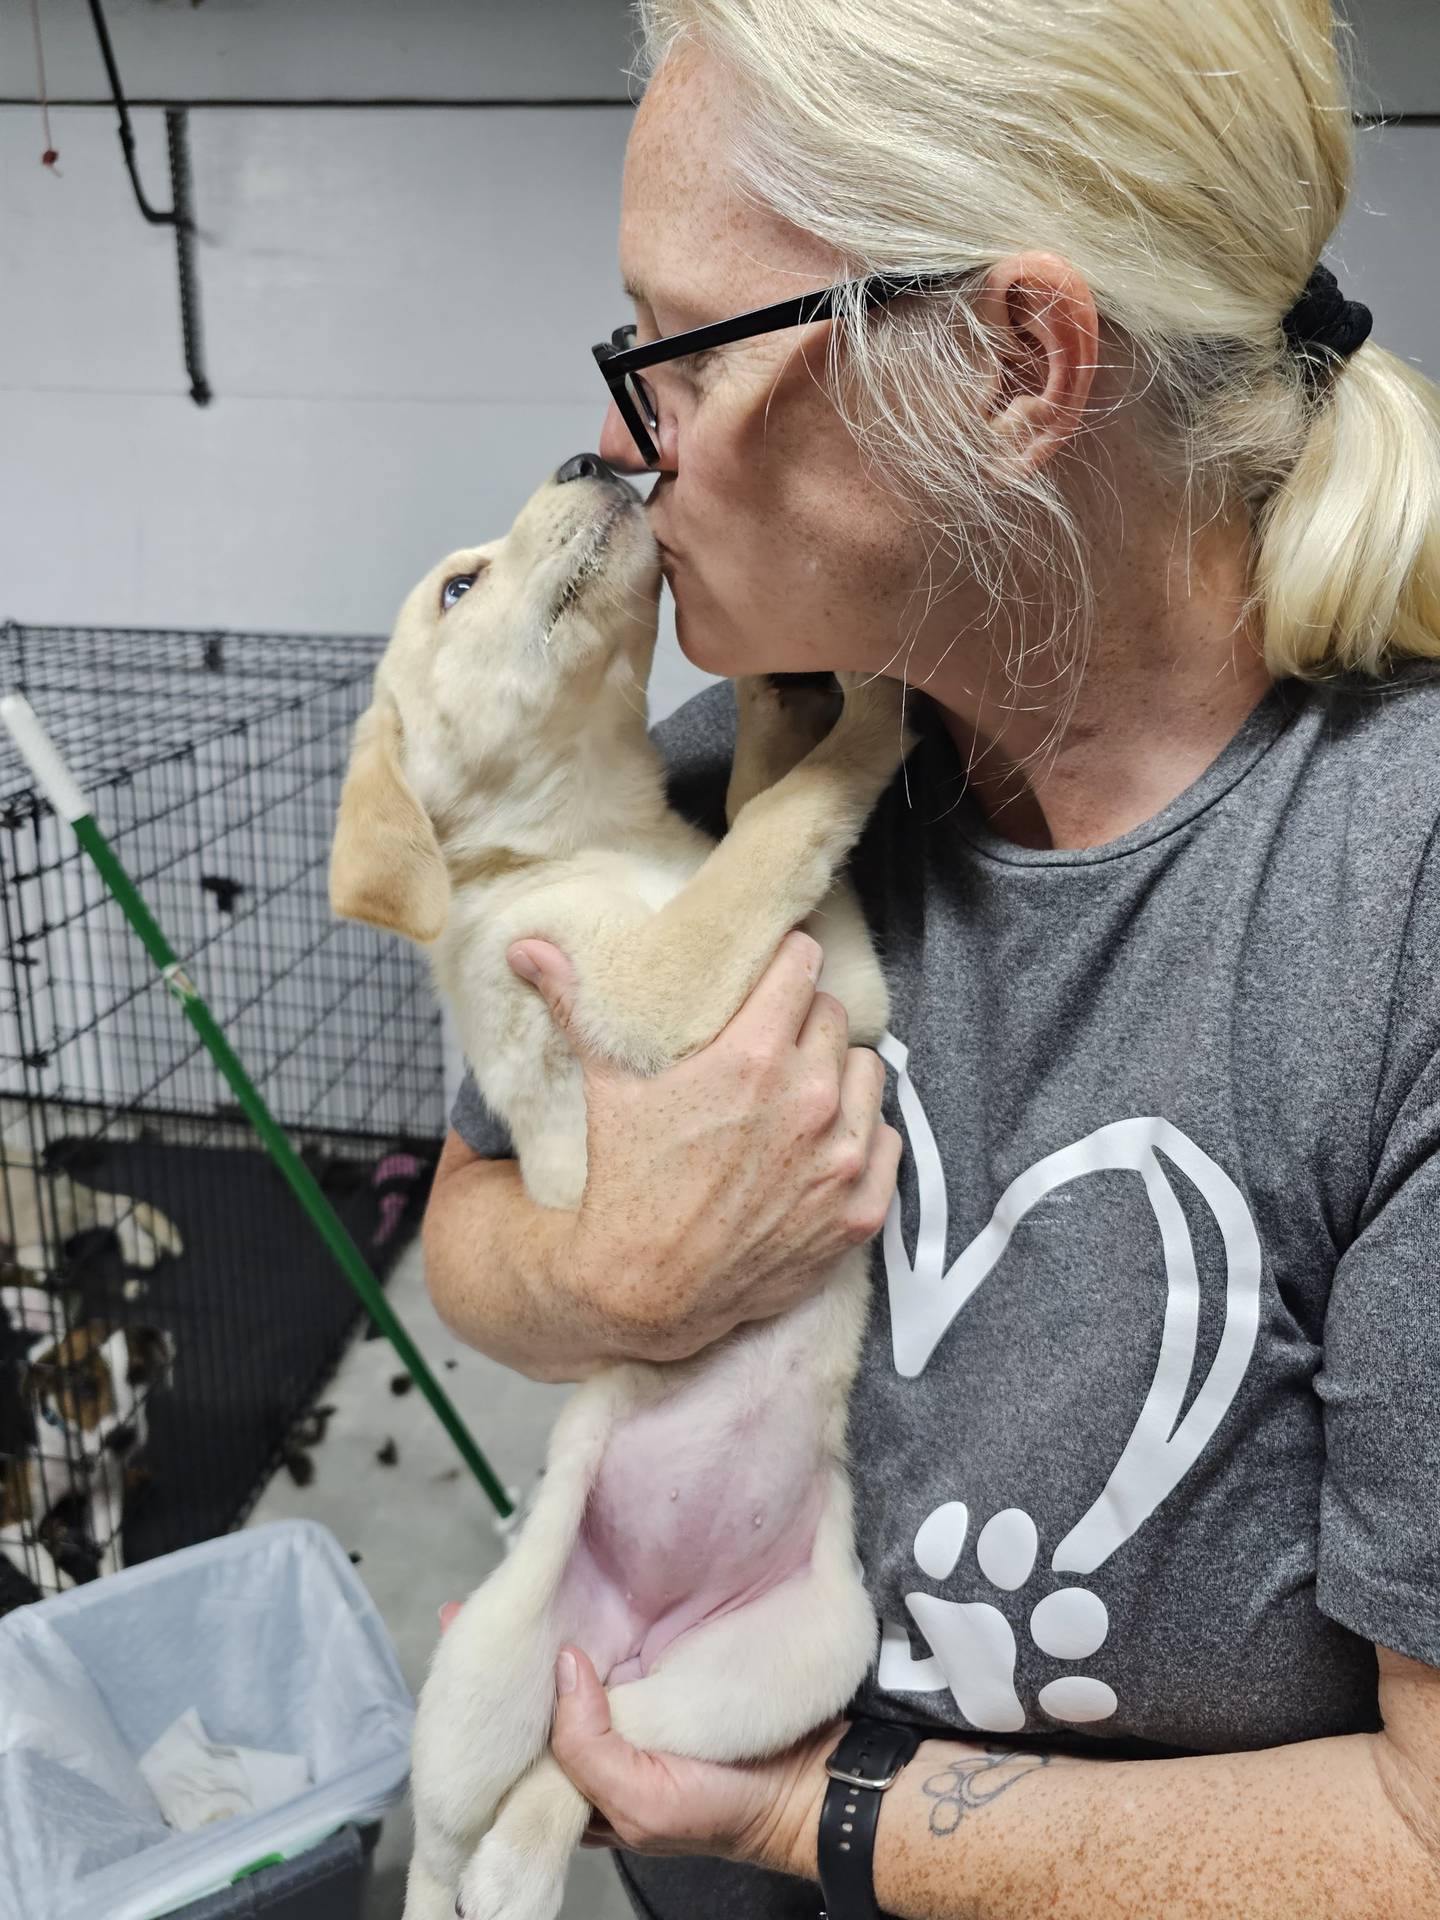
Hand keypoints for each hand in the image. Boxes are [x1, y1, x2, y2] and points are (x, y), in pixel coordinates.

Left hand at [435, 1610, 834, 1870]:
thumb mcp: (643, 1798)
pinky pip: (627, 1640)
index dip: (492, 1688)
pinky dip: (609, 1610)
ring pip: (584, 1660)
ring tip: (522, 1574)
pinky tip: (589, 1576)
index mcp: (579, 1780)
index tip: (458, 1629)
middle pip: (547, 1689)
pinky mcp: (668, 1671)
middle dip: (518, 1646)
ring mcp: (635, 1702)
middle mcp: (601, 1738)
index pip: (521, 1733)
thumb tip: (563, 1668)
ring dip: (561, 1622)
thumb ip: (590, 1748)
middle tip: (479, 1596)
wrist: (808, 1786)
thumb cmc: (726, 1810)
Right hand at [506, 929, 901, 1361]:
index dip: (789, 961)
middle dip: (805, 1020)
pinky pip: (889, 1140)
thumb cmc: (626, 1183)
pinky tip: (824, 1145)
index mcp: (754, 1057)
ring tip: (801, 1091)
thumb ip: (577, 1004)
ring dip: (839, 1074)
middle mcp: (810, 1101)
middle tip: (775, 1038)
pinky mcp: (860, 1210)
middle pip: (833, 1017)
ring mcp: (842, 1159)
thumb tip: (527, 946)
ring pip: (866, 1072)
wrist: (647, 1291)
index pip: (804, 967)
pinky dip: (864, 1138)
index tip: (778, 968)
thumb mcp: (606, 1086)